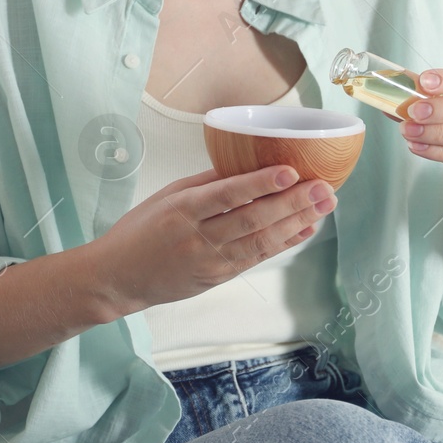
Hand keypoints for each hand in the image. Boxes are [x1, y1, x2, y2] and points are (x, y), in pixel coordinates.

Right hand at [95, 164, 336, 314]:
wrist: (118, 278)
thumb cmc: (139, 229)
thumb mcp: (167, 196)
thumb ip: (206, 182)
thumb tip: (246, 164)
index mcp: (182, 210)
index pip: (227, 195)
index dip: (261, 184)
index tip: (291, 171)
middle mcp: (199, 238)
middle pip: (253, 220)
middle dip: (293, 203)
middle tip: (325, 188)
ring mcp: (210, 262)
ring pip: (261, 242)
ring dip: (297, 223)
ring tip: (324, 205)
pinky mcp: (218, 278)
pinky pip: (256, 259)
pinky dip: (283, 244)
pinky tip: (305, 230)